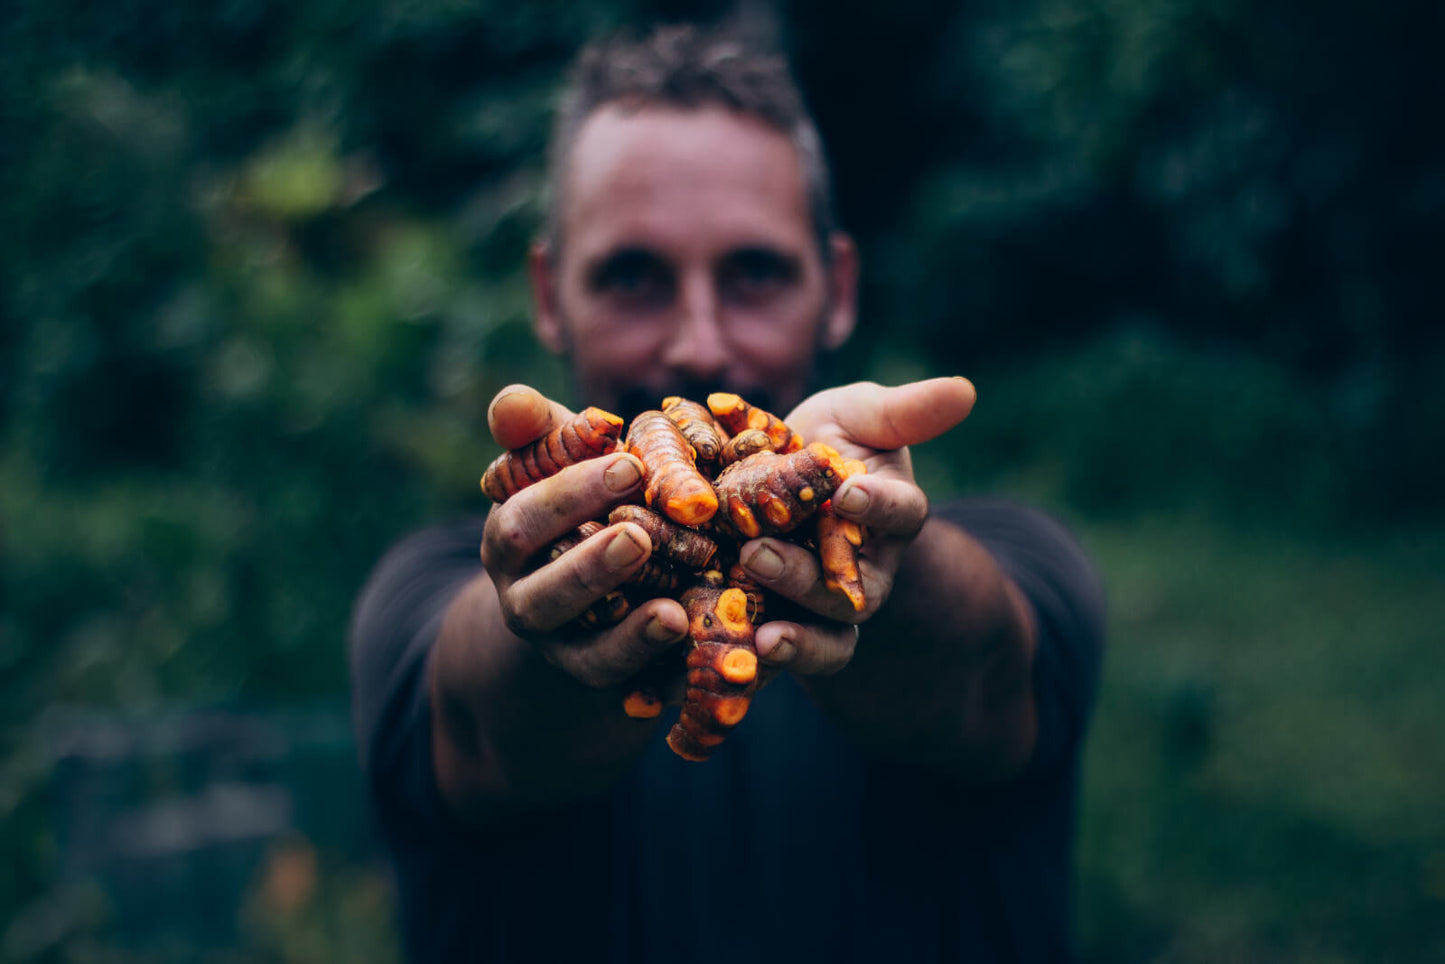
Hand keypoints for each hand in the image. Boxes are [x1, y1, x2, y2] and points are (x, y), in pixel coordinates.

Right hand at [479, 385, 689, 689]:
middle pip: (547, 595)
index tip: (631, 467)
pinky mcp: (617, 692)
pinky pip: (645, 694)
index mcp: (509, 542)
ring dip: (631, 638)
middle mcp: (528, 604)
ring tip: (674, 614)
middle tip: (640, 537)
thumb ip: (540, 433)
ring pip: (590, 656)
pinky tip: (710, 654)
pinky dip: (676, 679)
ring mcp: (568, 654)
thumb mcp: (557, 465)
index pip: (524, 520)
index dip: (573, 495)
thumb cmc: (580, 504)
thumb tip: (511, 401)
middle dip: (592, 568)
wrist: (583, 601)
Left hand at [738, 377, 976, 674]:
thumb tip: (964, 389)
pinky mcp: (779, 629)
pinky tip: (723, 656)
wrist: (769, 483)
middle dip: (810, 580)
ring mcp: (823, 608)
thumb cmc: (826, 442)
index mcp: (890, 515)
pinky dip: (755, 666)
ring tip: (759, 632)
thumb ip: (904, 411)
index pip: (900, 513)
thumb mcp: (858, 415)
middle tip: (760, 554)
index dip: (879, 507)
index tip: (849, 493)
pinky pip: (775, 659)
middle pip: (855, 593)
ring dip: (796, 640)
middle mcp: (863, 571)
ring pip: (826, 640)